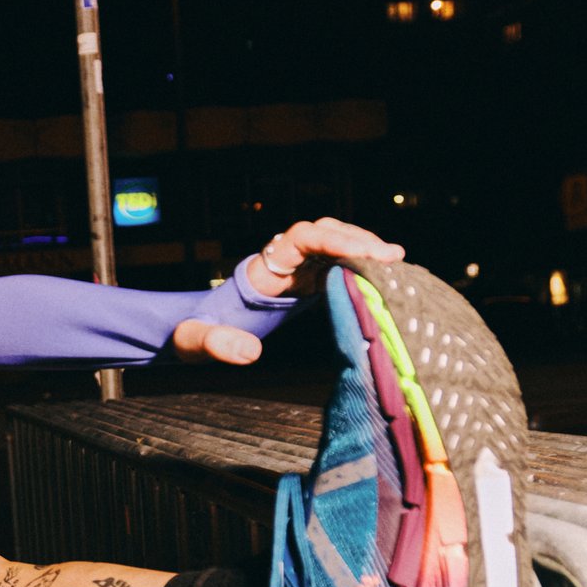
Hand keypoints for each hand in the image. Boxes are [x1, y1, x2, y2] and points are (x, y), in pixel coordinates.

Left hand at [173, 217, 406, 366]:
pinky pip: (335, 266)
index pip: (301, 238)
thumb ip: (215, 343)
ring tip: (395, 262)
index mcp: (260, 269)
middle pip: (324, 234)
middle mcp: (280, 262)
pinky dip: (359, 268)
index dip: (333, 240)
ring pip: (333, 246)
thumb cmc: (192, 334)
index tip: (362, 253)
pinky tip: (382, 277)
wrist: (191, 332)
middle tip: (391, 257)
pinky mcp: (304, 283)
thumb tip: (249, 352)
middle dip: (357, 240)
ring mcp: (294, 271)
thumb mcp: (195, 340)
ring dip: (362, 249)